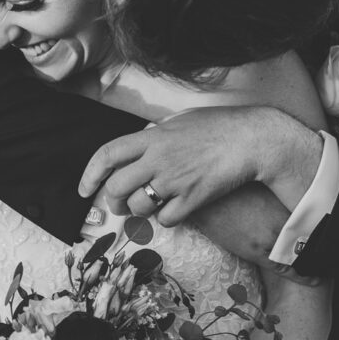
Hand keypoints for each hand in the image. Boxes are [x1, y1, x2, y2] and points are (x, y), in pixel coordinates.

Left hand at [79, 107, 319, 225]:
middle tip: (119, 205)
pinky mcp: (193, 198)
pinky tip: (174, 210)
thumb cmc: (221, 125)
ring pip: (138, 207)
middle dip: (112, 202)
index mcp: (152, 136)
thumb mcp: (182, 119)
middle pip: (117, 187)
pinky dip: (166, 219)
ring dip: (139, 211)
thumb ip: (158, 132)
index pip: (107, 154)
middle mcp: (158, 159)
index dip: (89, 174)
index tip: (84, 189)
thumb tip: (142, 141)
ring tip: (150, 205)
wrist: (253, 139)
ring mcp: (175, 180)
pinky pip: (166, 219)